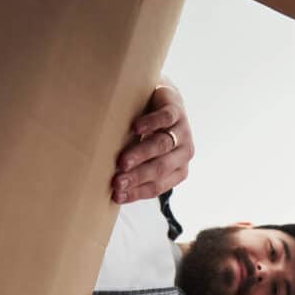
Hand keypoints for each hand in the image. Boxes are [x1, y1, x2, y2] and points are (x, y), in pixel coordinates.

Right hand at [111, 76, 195, 203]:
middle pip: (160, 168)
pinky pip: (165, 118)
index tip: (116, 195)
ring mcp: (182, 131)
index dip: (137, 192)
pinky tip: (135, 127)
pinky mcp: (176, 111)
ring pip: (162, 145)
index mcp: (178, 170)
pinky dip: (151, 123)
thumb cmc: (150, 134)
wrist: (162, 99)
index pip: (157, 186)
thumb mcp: (144, 155)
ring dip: (141, 154)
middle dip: (138, 176)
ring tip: (123, 161)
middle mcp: (184, 153)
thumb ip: (134, 170)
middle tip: (117, 182)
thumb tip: (110, 190)